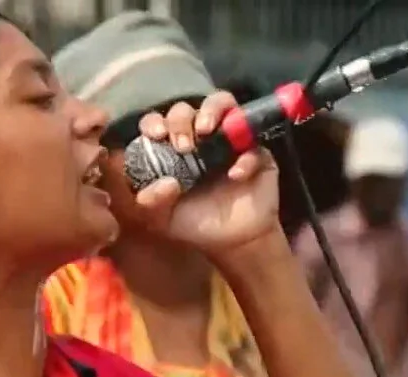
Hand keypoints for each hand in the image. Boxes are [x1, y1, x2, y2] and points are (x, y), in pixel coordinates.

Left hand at [134, 93, 280, 256]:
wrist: (236, 242)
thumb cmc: (198, 225)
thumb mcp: (164, 220)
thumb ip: (151, 203)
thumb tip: (163, 182)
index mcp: (172, 149)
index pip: (159, 122)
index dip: (155, 122)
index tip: (157, 135)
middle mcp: (199, 138)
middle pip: (186, 109)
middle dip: (181, 120)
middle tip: (184, 146)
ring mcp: (229, 140)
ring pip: (222, 103)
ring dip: (212, 110)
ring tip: (206, 131)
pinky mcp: (256, 151)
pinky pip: (252, 140)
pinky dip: (244, 156)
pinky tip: (236, 176)